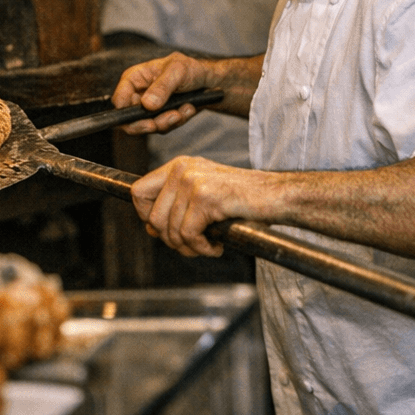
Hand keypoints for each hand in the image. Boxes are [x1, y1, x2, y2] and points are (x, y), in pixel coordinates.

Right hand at [111, 52, 209, 134]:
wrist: (209, 82)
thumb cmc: (191, 69)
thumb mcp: (178, 71)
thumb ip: (162, 87)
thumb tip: (147, 104)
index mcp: (135, 78)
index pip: (119, 100)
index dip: (127, 113)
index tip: (147, 120)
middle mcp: (139, 94)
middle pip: (130, 119)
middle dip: (152, 123)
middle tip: (172, 118)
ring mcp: (149, 108)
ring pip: (148, 126)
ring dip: (169, 121)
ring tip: (185, 109)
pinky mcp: (160, 117)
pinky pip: (163, 128)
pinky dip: (178, 121)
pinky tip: (188, 109)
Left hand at [131, 155, 260, 256]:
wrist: (276, 195)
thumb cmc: (243, 199)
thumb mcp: (203, 193)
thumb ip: (175, 204)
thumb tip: (150, 227)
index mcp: (178, 165)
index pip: (138, 192)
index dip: (145, 217)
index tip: (164, 230)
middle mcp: (182, 169)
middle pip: (152, 218)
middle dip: (171, 240)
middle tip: (194, 244)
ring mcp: (192, 181)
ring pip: (170, 231)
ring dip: (190, 247)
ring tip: (209, 244)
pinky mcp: (205, 197)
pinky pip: (188, 236)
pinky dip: (202, 248)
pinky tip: (217, 245)